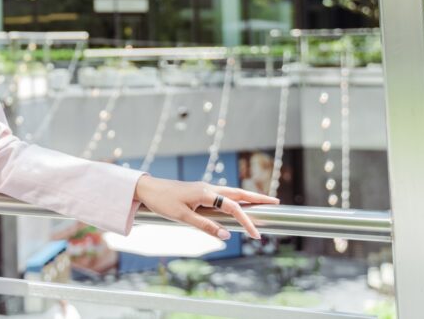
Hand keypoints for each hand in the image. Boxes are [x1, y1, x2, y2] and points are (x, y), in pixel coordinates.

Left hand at [133, 175, 278, 239]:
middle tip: (276, 202)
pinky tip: (237, 204)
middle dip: (257, 198)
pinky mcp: (200, 191)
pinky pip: (222, 194)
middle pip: (238, 193)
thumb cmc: (163, 202)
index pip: (233, 207)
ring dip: (247, 197)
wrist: (147, 188)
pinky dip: (235, 198)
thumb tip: (227, 235)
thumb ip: (205, 226)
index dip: (247, 221)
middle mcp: (208, 188)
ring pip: (231, 192)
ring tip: (262, 202)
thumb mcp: (183, 217)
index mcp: (206, 193)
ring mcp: (204, 188)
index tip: (257, 235)